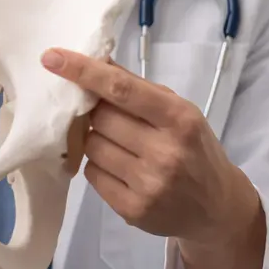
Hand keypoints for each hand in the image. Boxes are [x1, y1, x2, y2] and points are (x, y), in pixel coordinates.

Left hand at [40, 48, 261, 249]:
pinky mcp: (132, 210)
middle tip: (109, 115)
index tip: (51, 57)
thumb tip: (97, 60)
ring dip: (96, 139)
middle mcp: (164, 151)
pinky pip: (92, 175)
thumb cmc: (195, 149)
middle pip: (100, 118)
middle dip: (96, 112)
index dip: (84, 71)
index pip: (121, 89)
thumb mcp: (181, 111)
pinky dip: (98, 165)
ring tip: (120, 144)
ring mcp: (147, 184)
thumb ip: (139, 88)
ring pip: (91, 147)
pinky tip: (120, 167)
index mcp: (179, 118)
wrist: (216, 208)